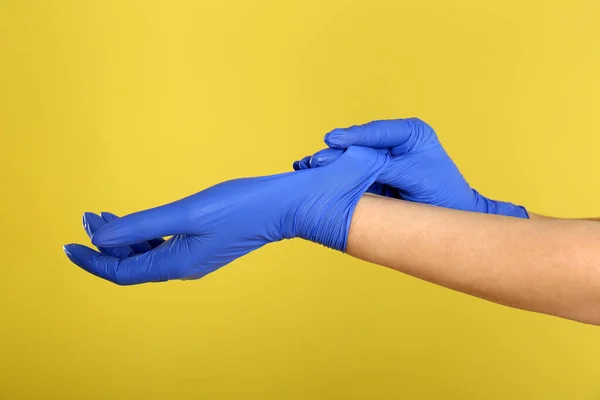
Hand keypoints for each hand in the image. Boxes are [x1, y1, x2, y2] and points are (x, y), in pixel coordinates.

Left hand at [64, 147, 387, 284]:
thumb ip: (143, 225)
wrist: (284, 207)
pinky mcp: (204, 245)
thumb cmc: (241, 206)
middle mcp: (184, 266)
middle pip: (132, 264)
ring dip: (124, 238)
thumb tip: (102, 237)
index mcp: (177, 263)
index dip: (92, 261)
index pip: (122, 272)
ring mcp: (195, 256)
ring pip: (147, 254)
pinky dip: (144, 234)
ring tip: (105, 216)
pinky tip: (140, 219)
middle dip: (105, 244)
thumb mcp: (187, 212)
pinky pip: (163, 246)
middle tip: (88, 218)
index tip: (68, 246)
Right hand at [294, 118, 527, 216]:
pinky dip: (334, 175)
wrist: (453, 217)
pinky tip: (313, 174)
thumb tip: (350, 162)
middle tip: (313, 161)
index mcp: (410, 132)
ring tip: (306, 167)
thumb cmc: (442, 194)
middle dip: (335, 152)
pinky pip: (350, 173)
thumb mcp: (413, 175)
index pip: (377, 132)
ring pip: (351, 158)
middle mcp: (394, 142)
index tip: (332, 139)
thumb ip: (382, 167)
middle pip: (359, 144)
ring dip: (329, 164)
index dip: (353, 137)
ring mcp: (381, 159)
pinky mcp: (372, 176)